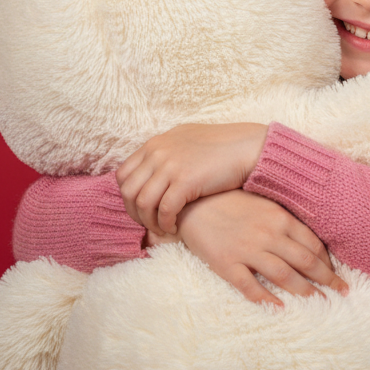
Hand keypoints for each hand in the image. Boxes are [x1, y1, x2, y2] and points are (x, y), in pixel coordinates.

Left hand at [117, 123, 267, 234]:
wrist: (246, 146)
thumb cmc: (220, 146)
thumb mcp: (184, 140)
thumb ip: (165, 152)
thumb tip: (152, 168)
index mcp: (154, 144)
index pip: (123, 175)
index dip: (128, 197)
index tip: (141, 210)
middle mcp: (157, 153)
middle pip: (129, 191)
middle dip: (135, 214)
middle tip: (149, 225)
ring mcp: (170, 166)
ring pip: (143, 203)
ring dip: (149, 222)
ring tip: (162, 229)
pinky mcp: (185, 181)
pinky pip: (164, 210)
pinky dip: (165, 223)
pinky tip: (174, 228)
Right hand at [176, 190, 348, 306]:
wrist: (191, 201)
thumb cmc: (228, 200)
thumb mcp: (261, 203)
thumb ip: (283, 221)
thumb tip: (306, 239)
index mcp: (279, 218)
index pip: (312, 244)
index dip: (328, 262)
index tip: (337, 273)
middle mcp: (268, 234)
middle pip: (305, 262)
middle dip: (327, 279)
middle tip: (341, 292)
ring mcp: (247, 250)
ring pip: (284, 276)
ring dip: (305, 291)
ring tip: (318, 303)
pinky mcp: (226, 263)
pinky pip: (250, 286)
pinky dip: (266, 299)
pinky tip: (279, 309)